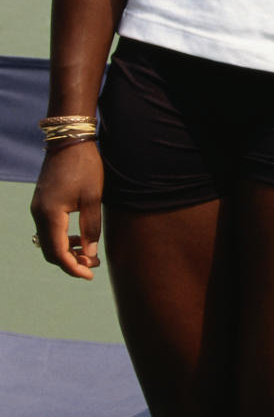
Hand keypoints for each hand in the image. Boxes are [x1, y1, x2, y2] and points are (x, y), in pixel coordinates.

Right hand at [30, 142, 103, 280]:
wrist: (70, 140)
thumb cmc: (85, 167)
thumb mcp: (93, 199)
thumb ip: (91, 229)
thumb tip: (89, 256)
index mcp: (50, 215)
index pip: (58, 253)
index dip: (73, 268)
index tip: (90, 276)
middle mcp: (39, 214)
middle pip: (50, 251)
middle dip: (70, 262)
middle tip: (93, 266)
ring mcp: (38, 208)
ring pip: (48, 241)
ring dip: (66, 251)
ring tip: (89, 254)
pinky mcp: (42, 203)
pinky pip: (48, 229)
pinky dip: (62, 239)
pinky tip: (79, 238)